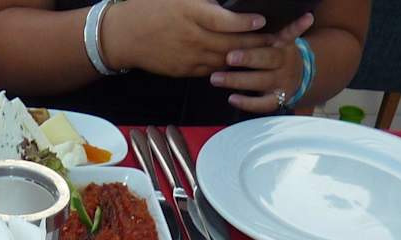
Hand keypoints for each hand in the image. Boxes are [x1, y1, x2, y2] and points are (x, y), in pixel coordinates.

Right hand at [102, 0, 275, 78]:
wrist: (123, 35)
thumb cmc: (149, 7)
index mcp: (190, 13)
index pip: (224, 21)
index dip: (244, 23)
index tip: (261, 20)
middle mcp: (192, 37)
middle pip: (231, 44)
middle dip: (256, 43)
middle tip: (278, 39)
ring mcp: (189, 57)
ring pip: (225, 59)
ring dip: (246, 57)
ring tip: (266, 52)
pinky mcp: (185, 71)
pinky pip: (211, 69)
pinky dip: (227, 66)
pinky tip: (240, 62)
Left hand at [209, 12, 312, 113]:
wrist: (299, 77)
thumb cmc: (277, 53)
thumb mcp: (277, 39)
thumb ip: (262, 35)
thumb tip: (238, 22)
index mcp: (284, 44)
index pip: (282, 35)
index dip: (273, 32)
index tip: (250, 28)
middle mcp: (284, 62)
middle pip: (267, 59)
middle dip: (248, 58)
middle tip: (228, 57)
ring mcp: (282, 82)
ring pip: (261, 81)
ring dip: (238, 80)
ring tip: (216, 79)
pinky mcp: (279, 99)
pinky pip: (263, 104)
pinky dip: (247, 103)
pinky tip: (232, 99)